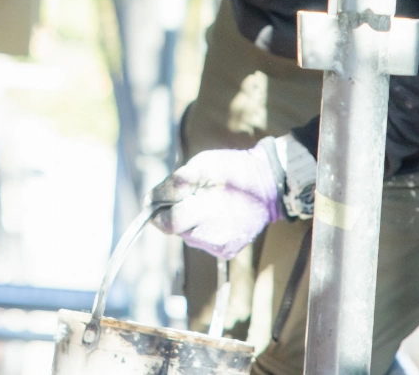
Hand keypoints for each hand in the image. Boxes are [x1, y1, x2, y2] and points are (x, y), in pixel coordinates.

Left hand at [150, 144, 280, 259]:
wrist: (268, 185)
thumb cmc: (232, 170)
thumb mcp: (200, 166)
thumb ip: (172, 185)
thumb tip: (149, 200)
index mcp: (207, 212)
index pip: (168, 224)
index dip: (157, 213)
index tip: (156, 201)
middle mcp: (214, 236)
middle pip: (177, 230)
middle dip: (177, 213)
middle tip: (192, 195)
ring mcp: (222, 246)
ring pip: (189, 236)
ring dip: (190, 221)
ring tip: (208, 203)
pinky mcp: (227, 252)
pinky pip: (204, 241)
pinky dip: (204, 229)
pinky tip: (218, 215)